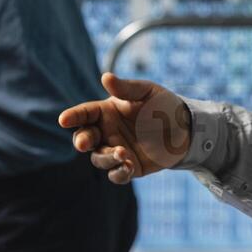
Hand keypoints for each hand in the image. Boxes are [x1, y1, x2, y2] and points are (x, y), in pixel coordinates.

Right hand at [58, 73, 191, 183]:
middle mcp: (107, 132)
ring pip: (99, 158)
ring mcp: (117, 150)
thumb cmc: (164, 105)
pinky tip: (128, 166)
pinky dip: (119, 172)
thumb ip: (126, 88)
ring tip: (123, 154)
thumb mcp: (148, 92)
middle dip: (81, 141)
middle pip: (84, 138)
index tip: (63, 120)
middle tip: (85, 142)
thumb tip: (105, 77)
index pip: (84, 113)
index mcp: (107, 111)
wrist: (187, 129)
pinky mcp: (130, 167)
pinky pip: (116, 175)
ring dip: (106, 158)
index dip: (73, 116)